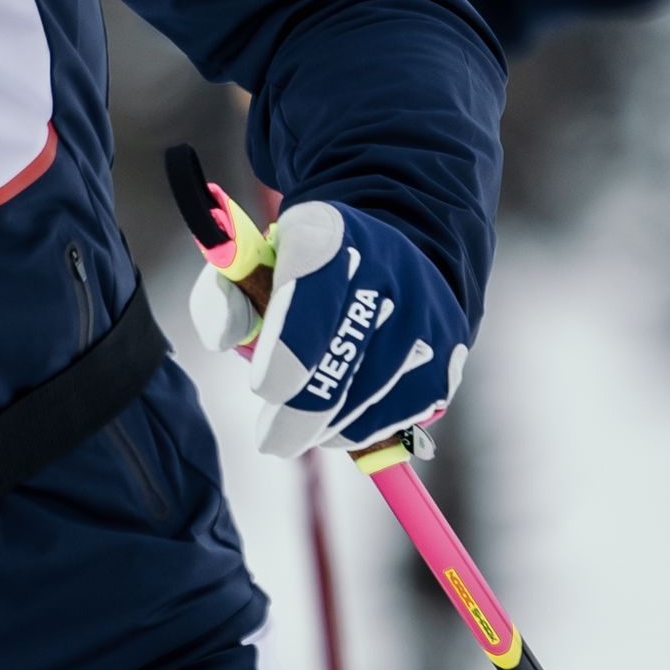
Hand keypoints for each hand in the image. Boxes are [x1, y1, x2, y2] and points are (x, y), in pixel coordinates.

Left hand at [185, 191, 471, 458]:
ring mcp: (424, 308)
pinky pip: (399, 413)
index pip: (309, 283)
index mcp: (326, 230)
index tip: (262, 389)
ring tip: (303, 427)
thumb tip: (225, 337)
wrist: (393, 257)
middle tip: (271, 439)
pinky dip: (362, 429)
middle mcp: (385, 263)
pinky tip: (341, 420)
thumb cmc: (302, 277)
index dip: (286, 347)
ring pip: (369, 395)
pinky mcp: (448, 351)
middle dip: (299, 412)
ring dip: (327, 426)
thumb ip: (221, 299)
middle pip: (344, 356)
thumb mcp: (253, 272)